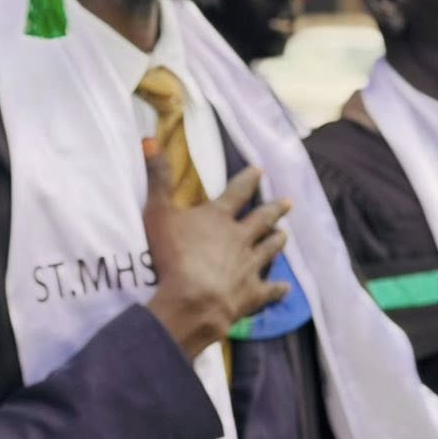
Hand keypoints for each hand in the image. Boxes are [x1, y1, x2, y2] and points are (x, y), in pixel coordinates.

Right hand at [141, 142, 289, 359]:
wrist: (193, 299)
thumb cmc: (173, 255)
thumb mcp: (158, 213)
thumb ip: (157, 178)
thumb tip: (149, 139)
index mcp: (219, 217)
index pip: (237, 192)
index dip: (248, 180)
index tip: (259, 170)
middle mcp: (241, 237)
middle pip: (262, 220)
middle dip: (274, 209)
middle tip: (287, 202)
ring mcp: (249, 265)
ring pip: (270, 249)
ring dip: (277, 241)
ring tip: (284, 235)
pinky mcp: (253, 292)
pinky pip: (270, 289)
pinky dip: (277, 288)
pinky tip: (285, 287)